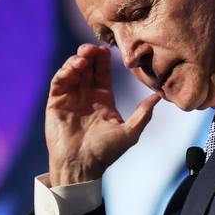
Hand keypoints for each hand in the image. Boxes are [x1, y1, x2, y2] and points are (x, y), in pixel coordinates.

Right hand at [45, 44, 160, 186]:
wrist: (81, 166)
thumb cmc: (106, 152)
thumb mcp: (129, 132)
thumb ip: (143, 114)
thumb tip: (159, 97)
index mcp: (103, 98)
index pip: (103, 72)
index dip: (103, 60)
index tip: (105, 50)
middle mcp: (86, 95)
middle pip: (87, 67)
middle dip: (88, 54)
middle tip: (91, 48)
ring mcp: (70, 98)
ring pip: (71, 71)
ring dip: (76, 61)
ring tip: (82, 58)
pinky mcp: (55, 103)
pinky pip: (58, 82)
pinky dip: (64, 72)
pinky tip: (72, 69)